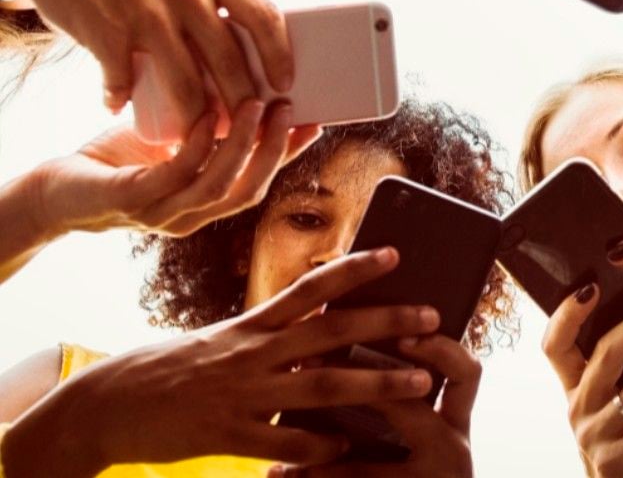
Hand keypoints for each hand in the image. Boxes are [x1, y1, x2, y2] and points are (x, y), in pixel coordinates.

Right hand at [1, 250, 443, 477]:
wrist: (109, 403)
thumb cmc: (174, 365)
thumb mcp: (224, 338)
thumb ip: (271, 332)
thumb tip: (317, 319)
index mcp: (253, 324)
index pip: (313, 288)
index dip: (355, 269)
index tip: (395, 254)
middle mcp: (254, 351)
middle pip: (331, 331)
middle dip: (385, 322)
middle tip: (433, 315)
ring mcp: (242, 394)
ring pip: (320, 386)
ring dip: (376, 384)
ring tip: (422, 382)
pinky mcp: (225, 437)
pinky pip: (281, 443)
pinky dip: (318, 446)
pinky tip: (350, 448)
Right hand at [25, 0, 291, 124]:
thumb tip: (251, 37)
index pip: (264, 16)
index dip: (280, 55)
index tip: (286, 85)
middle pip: (229, 60)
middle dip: (244, 103)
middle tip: (248, 127)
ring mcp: (147, 14)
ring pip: (186, 84)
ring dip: (196, 120)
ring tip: (198, 138)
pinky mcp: (109, 34)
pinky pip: (124, 83)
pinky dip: (121, 100)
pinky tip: (121, 108)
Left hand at [32, 102, 318, 237]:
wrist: (56, 187)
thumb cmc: (118, 159)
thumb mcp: (173, 139)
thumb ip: (208, 124)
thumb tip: (245, 75)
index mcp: (204, 204)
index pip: (259, 182)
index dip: (289, 155)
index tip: (314, 122)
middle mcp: (189, 217)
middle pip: (249, 189)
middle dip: (275, 149)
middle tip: (289, 107)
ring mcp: (161, 213)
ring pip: (220, 185)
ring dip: (244, 144)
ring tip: (257, 104)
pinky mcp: (131, 200)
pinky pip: (177, 175)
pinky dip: (199, 143)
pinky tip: (208, 114)